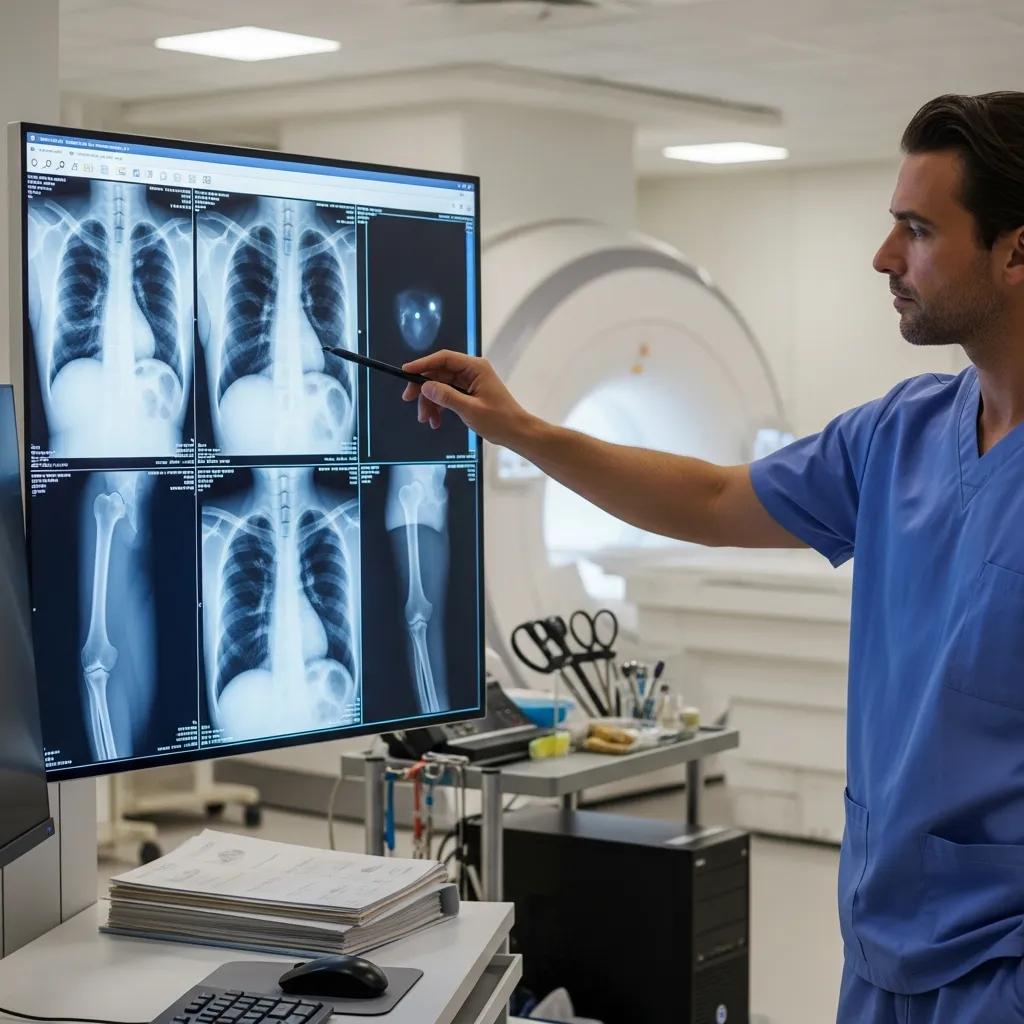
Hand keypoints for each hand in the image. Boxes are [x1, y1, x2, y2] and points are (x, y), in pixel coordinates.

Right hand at [401, 350, 531, 447]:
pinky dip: (439, 407)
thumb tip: (426, 387)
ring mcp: (470, 382)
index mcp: (475, 368)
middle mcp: (472, 371)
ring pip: (441, 386)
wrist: (516, 432)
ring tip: (426, 420)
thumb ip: (446, 397)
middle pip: (439, 373)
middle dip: (424, 389)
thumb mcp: (470, 409)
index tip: (405, 372)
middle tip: (409, 400)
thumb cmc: (499, 420)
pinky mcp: (469, 393)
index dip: (423, 364)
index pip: (444, 359)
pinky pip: (447, 396)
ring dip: (430, 402)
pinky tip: (435, 421)